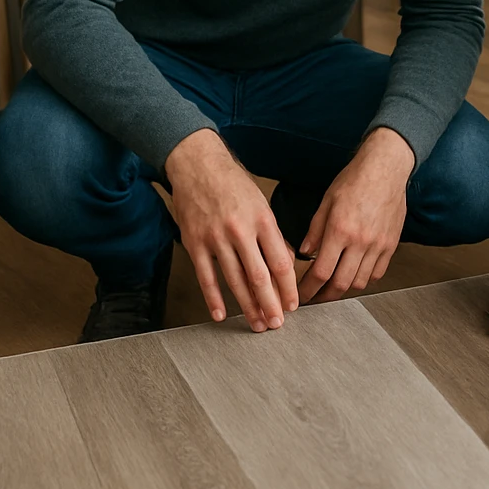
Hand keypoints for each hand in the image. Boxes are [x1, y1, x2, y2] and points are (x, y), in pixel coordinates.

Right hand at [164, 128, 298, 331]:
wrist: (197, 164)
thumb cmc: (233, 183)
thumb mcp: (261, 203)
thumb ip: (272, 234)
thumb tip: (285, 263)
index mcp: (262, 220)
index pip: (280, 262)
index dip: (288, 288)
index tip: (293, 304)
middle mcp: (241, 231)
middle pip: (259, 277)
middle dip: (270, 305)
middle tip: (277, 324)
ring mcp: (216, 238)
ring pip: (235, 280)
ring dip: (247, 306)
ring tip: (256, 324)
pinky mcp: (195, 243)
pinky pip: (206, 277)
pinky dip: (213, 298)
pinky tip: (221, 314)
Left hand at [296, 128, 413, 303]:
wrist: (386, 168)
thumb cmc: (355, 180)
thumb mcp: (327, 201)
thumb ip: (315, 230)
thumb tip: (304, 252)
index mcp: (340, 230)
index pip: (321, 272)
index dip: (308, 289)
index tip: (302, 295)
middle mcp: (360, 241)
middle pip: (340, 284)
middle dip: (324, 296)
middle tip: (315, 298)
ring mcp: (378, 245)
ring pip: (360, 282)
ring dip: (344, 289)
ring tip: (333, 286)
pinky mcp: (391, 244)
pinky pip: (378, 273)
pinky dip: (364, 279)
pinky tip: (355, 274)